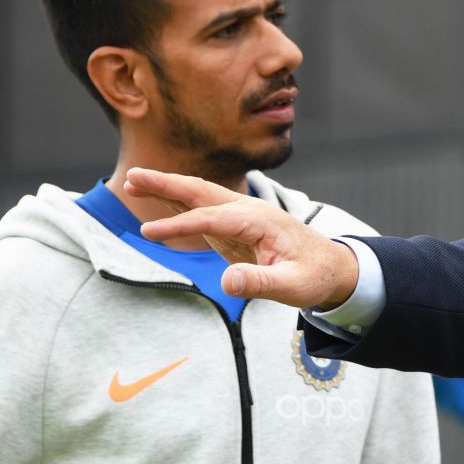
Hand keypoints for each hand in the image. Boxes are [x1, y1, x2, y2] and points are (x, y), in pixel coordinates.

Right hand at [125, 168, 358, 308]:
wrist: (331, 267)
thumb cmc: (314, 276)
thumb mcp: (293, 286)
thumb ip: (261, 283)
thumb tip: (227, 282)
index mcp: (260, 221)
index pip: (213, 219)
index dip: (180, 226)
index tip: (150, 233)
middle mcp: (248, 211)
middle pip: (202, 192)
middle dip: (167, 184)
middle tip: (132, 176)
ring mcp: (240, 216)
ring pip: (199, 195)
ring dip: (167, 187)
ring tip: (133, 180)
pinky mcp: (234, 226)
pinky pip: (202, 210)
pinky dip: (178, 201)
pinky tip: (157, 196)